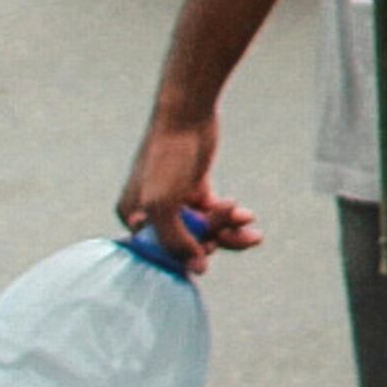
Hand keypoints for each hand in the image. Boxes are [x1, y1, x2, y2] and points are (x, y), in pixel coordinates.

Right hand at [116, 118, 254, 272]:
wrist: (188, 116)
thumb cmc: (167, 159)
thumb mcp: (163, 204)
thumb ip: (175, 240)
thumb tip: (197, 270)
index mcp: (133, 217)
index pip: (161, 251)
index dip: (188, 253)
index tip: (210, 247)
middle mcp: (150, 211)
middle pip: (187, 240)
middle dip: (215, 238)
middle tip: (237, 227)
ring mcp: (175, 199)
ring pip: (205, 229)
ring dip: (229, 233)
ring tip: (252, 233)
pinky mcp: (195, 188)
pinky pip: (214, 213)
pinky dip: (231, 217)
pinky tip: (248, 216)